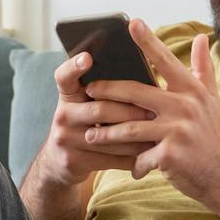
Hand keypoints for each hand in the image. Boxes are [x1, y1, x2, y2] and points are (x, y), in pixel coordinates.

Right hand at [32, 50, 156, 189]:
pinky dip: (131, 156)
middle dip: (129, 111)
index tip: (88, 57)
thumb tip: (143, 76)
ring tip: (158, 133)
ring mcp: (65, 139)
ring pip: (108, 136)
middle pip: (99, 109)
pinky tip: (148, 153)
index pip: (64, 76)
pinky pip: (109, 158)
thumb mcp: (86, 105)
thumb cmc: (87, 124)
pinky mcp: (74, 161)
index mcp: (68, 95)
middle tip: (153, 112)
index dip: (74, 66)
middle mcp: (63, 115)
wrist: (62, 161)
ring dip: (135, 136)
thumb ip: (105, 92)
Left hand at [84, 19, 219, 201]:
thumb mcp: (210, 99)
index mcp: (192, 90)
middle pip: (135, 93)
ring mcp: (178, 131)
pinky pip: (140, 156)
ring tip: (90, 134)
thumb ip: (203, 68)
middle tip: (88, 92)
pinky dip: (133, 163)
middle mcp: (185, 107)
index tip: (131, 23)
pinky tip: (127, 166)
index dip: (148, 41)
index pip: (165, 60)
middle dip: (107, 91)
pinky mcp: (171, 155)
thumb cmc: (210, 133)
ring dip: (107, 132)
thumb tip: (202, 37)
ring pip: (130, 127)